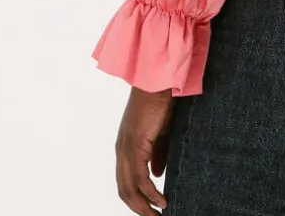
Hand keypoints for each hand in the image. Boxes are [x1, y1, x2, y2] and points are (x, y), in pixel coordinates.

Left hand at [115, 86, 174, 213]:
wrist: (159, 82)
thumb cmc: (161, 103)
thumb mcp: (161, 134)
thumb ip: (158, 154)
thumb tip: (158, 174)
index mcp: (126, 147)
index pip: (125, 181)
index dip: (136, 199)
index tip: (150, 210)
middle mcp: (122, 150)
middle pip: (124, 190)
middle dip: (138, 208)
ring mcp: (126, 148)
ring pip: (129, 188)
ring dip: (143, 206)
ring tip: (158, 215)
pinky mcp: (135, 145)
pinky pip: (140, 178)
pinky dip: (150, 193)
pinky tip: (161, 200)